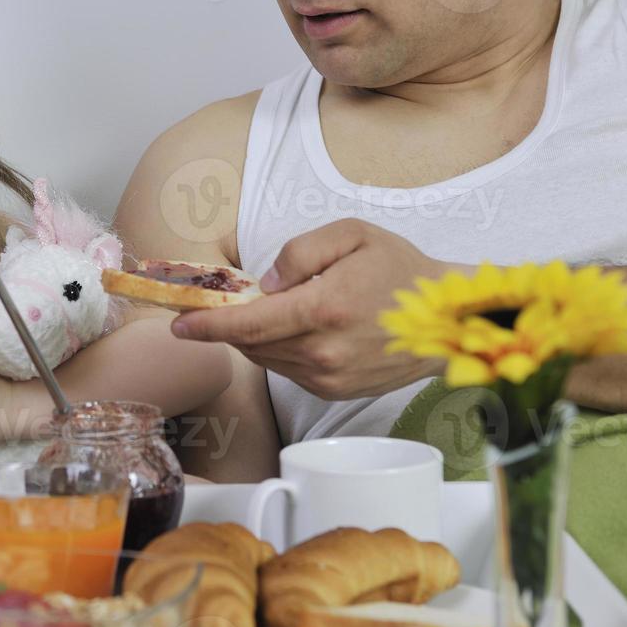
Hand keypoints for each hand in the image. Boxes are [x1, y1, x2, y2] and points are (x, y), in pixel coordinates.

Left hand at [170, 219, 452, 400]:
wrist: (447, 320)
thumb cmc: (400, 270)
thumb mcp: (352, 234)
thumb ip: (300, 252)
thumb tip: (265, 284)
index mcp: (324, 310)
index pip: (248, 324)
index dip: (207, 325)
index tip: (178, 323)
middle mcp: (323, 352)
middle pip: (251, 343)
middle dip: (229, 325)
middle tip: (221, 303)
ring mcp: (329, 378)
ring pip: (266, 358)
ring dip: (255, 337)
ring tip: (271, 310)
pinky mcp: (335, 392)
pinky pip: (288, 370)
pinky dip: (280, 350)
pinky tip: (297, 329)